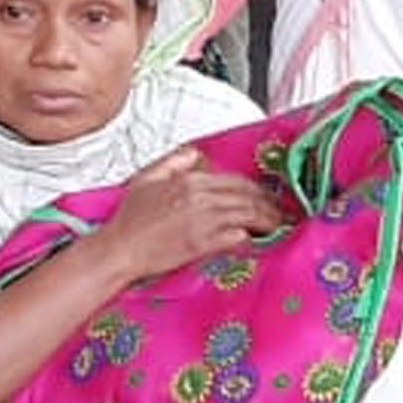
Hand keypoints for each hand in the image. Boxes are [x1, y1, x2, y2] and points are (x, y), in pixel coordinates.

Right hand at [97, 148, 280, 280]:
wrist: (121, 248)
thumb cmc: (130, 219)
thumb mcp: (147, 178)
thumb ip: (173, 161)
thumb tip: (194, 154)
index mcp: (189, 180)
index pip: (236, 180)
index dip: (257, 189)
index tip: (266, 195)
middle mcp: (200, 197)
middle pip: (248, 197)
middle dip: (269, 204)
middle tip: (282, 210)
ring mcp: (203, 221)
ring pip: (248, 215)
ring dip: (268, 220)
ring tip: (278, 225)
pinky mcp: (202, 243)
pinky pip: (236, 236)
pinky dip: (249, 237)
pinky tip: (257, 240)